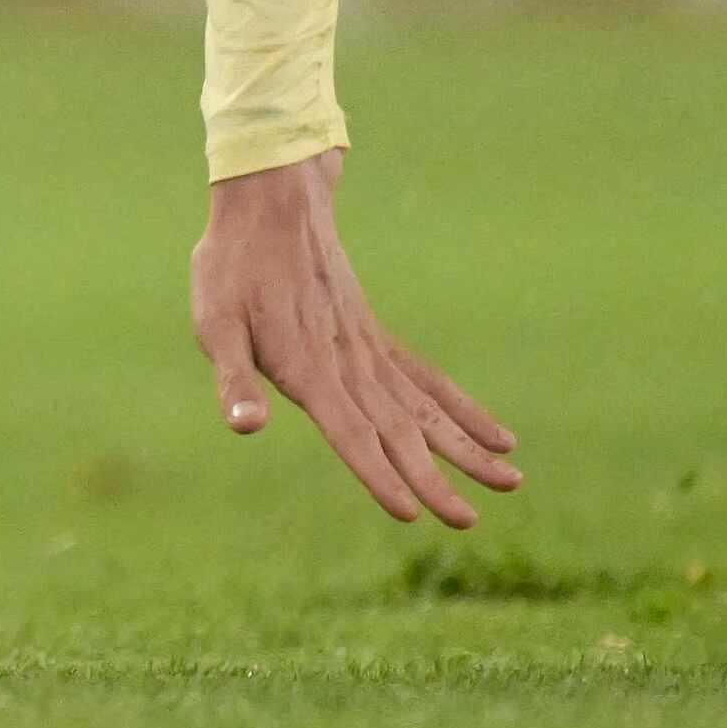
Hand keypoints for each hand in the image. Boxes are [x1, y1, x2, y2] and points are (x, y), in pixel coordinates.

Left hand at [190, 151, 517, 526]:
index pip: (349, 431)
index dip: (377, 473)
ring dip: (467, 448)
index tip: (411, 513)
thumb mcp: (214, 321)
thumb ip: (233, 378)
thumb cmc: (232, 269)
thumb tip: (245, 426)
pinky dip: (465, 409)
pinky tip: (499, 437)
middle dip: (434, 479)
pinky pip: (429, 380)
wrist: (271, 205)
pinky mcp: (378, 339)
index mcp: (307, 366)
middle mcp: (349, 364)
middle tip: (467, 522)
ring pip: (427, 409)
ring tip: (512, 482)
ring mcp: (371, 351)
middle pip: (399, 430)